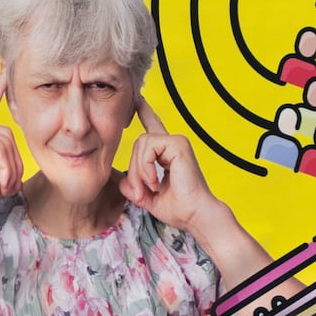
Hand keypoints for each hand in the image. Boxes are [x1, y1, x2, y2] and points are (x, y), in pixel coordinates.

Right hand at [0, 65, 19, 238]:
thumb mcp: (2, 174)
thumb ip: (9, 162)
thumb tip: (21, 165)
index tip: (4, 69)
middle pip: (12, 136)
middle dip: (15, 163)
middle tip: (7, 184)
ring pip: (10, 145)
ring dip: (12, 170)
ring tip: (3, 185)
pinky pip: (5, 151)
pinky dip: (7, 171)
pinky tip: (0, 183)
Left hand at [119, 99, 221, 234]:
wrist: (195, 216)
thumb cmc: (179, 209)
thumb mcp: (149, 198)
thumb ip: (134, 188)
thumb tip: (120, 181)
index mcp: (168, 153)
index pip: (154, 126)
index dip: (145, 112)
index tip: (138, 99)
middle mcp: (173, 144)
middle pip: (138, 143)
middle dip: (134, 169)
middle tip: (140, 192)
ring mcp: (177, 142)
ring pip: (142, 144)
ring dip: (139, 170)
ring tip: (149, 188)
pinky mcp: (178, 144)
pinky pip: (149, 147)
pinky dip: (146, 166)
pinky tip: (154, 181)